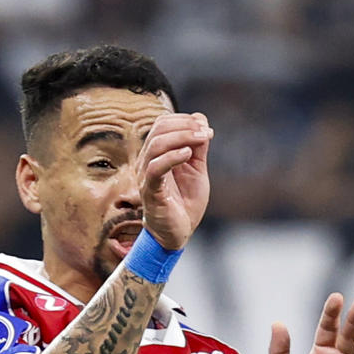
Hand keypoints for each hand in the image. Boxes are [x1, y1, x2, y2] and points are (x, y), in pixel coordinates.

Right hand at [134, 112, 212, 250]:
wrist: (178, 233)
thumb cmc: (184, 202)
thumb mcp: (196, 169)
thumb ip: (198, 147)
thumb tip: (201, 120)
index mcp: (157, 154)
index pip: (162, 124)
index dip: (184, 120)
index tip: (205, 127)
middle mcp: (147, 161)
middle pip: (158, 130)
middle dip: (185, 126)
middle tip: (206, 132)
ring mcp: (146, 176)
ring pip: (156, 145)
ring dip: (182, 137)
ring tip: (202, 139)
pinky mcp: (150, 191)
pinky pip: (155, 169)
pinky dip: (171, 157)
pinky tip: (188, 155)